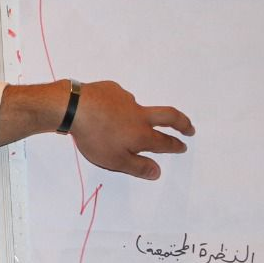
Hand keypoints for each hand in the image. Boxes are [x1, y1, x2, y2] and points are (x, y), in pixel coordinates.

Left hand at [67, 80, 193, 180]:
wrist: (74, 107)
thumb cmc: (95, 137)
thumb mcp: (115, 161)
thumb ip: (138, 167)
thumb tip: (157, 172)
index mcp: (142, 134)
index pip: (165, 142)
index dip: (175, 145)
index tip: (182, 146)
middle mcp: (139, 114)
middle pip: (168, 116)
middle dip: (182, 123)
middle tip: (189, 128)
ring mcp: (126, 99)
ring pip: (138, 108)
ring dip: (139, 115)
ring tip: (122, 124)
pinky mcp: (112, 90)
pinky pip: (119, 100)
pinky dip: (117, 107)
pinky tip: (105, 111)